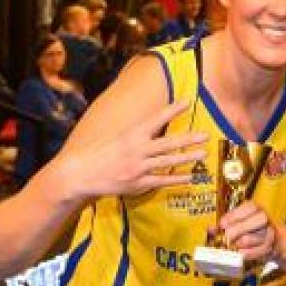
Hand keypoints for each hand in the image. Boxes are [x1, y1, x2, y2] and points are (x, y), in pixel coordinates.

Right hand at [59, 100, 207, 201]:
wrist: (79, 174)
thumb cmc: (99, 153)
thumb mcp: (117, 137)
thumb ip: (137, 133)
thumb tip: (154, 123)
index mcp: (131, 135)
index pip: (156, 119)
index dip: (172, 110)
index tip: (187, 102)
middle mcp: (137, 150)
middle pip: (168, 143)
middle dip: (189, 139)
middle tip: (206, 135)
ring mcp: (138, 167)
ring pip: (168, 162)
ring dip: (187, 158)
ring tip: (203, 154)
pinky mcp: (137, 183)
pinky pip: (161, 180)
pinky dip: (177, 179)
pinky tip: (190, 177)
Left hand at [214, 200, 277, 263]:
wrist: (276, 241)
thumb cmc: (253, 229)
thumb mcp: (241, 222)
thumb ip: (226, 223)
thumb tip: (210, 229)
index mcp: (256, 208)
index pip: (249, 207)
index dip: (234, 216)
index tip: (222, 224)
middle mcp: (264, 218)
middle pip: (249, 223)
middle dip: (235, 231)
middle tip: (225, 237)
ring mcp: (268, 233)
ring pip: (248, 239)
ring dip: (238, 244)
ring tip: (233, 245)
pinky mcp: (269, 248)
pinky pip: (253, 252)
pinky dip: (244, 254)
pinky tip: (239, 253)